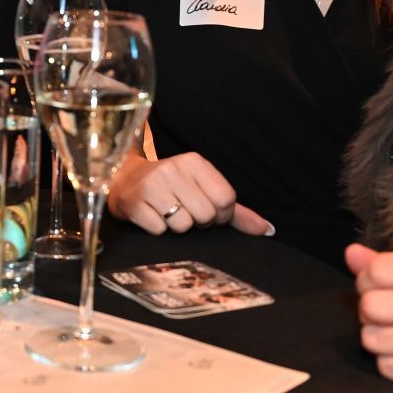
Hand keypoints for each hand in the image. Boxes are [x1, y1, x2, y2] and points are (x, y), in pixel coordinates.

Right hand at [108, 150, 273, 235]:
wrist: (124, 181)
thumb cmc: (170, 187)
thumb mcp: (202, 189)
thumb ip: (236, 211)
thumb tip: (267, 230)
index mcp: (194, 162)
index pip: (226, 199)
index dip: (220, 214)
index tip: (207, 210)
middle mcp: (173, 169)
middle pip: (206, 215)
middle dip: (199, 221)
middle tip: (184, 210)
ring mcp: (152, 186)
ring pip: (184, 226)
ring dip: (177, 226)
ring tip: (167, 212)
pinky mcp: (135, 203)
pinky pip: (160, 231)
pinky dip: (158, 229)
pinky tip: (151, 215)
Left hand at [345, 243, 392, 392]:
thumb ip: (378, 265)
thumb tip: (351, 252)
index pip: (376, 270)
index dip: (366, 283)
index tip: (383, 292)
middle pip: (371, 305)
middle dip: (368, 315)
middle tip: (387, 321)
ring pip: (373, 338)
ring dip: (377, 343)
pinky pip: (386, 367)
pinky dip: (388, 366)